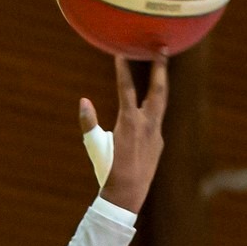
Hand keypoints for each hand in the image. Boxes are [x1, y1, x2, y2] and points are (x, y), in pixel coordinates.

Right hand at [81, 57, 166, 212]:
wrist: (127, 195)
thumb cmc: (108, 170)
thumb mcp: (95, 146)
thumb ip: (88, 122)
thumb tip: (83, 101)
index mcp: (130, 122)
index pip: (126, 89)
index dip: (123, 70)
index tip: (120, 54)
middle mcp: (147, 125)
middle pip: (157, 90)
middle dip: (160, 69)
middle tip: (163, 50)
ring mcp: (156, 134)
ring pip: (160, 103)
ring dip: (160, 85)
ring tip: (160, 70)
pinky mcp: (158, 143)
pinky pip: (156, 120)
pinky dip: (153, 109)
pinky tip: (148, 108)